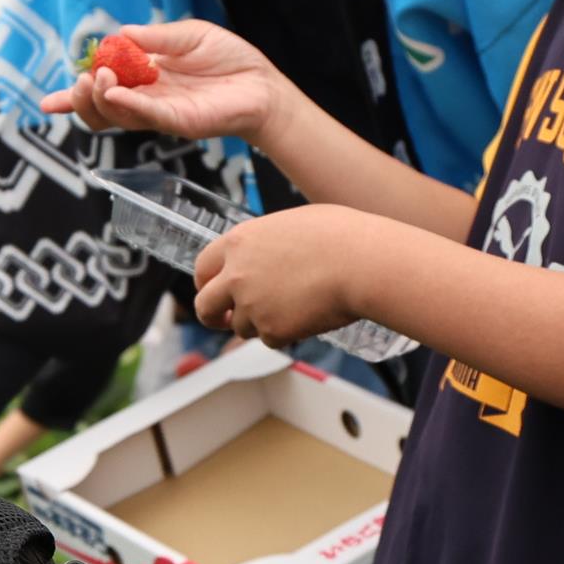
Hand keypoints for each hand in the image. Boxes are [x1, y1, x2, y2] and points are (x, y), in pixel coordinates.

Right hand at [42, 18, 286, 146]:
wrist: (263, 83)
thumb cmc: (228, 59)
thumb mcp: (188, 35)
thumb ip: (155, 37)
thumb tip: (119, 33)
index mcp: (144, 79)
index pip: (102, 91)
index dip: (74, 98)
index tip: (48, 103)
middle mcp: (146, 100)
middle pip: (101, 111)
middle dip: (83, 98)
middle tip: (85, 79)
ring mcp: (160, 115)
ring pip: (117, 116)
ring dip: (101, 99)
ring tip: (98, 78)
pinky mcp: (179, 123)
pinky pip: (146, 115)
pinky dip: (128, 104)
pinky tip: (117, 91)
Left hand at [193, 204, 376, 343]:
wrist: (361, 263)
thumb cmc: (339, 237)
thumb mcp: (289, 224)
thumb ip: (264, 243)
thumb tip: (263, 255)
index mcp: (238, 242)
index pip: (202, 267)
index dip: (207, 283)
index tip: (213, 290)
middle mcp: (236, 275)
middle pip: (205, 306)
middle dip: (213, 316)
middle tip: (225, 319)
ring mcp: (251, 306)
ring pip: (242, 327)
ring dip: (260, 322)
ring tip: (294, 304)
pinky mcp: (272, 331)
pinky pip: (271, 339)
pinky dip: (286, 332)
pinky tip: (307, 314)